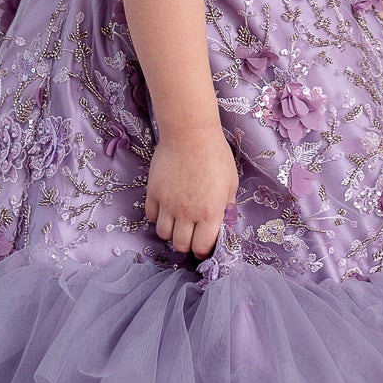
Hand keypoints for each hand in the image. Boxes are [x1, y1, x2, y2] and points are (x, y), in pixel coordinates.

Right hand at [145, 127, 238, 260]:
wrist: (190, 133)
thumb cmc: (215, 154)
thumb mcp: (231, 181)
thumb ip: (227, 205)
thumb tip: (223, 221)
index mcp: (210, 212)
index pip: (202, 246)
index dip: (204, 249)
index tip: (204, 244)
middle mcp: (187, 212)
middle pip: (181, 244)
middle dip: (187, 243)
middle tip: (190, 234)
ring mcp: (168, 203)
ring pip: (163, 233)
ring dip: (171, 231)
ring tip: (177, 221)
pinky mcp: (153, 192)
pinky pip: (151, 215)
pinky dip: (157, 216)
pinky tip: (165, 207)